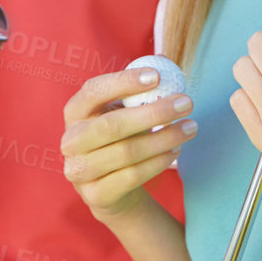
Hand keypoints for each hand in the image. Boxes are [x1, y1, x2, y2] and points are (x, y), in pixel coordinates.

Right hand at [61, 66, 195, 219]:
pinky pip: (132, 176)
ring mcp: (78, 170)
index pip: (93, 91)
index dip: (124, 82)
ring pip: (126, 153)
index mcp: (75, 112)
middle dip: (153, 113)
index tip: (157, 77)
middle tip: (186, 104)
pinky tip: (175, 151)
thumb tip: (164, 65)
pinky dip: (158, 162)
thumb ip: (139, 92)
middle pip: (112, 125)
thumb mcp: (124, 113)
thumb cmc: (121, 140)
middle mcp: (71, 141)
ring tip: (190, 128)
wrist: (113, 191)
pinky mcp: (95, 195)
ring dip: (164, 139)